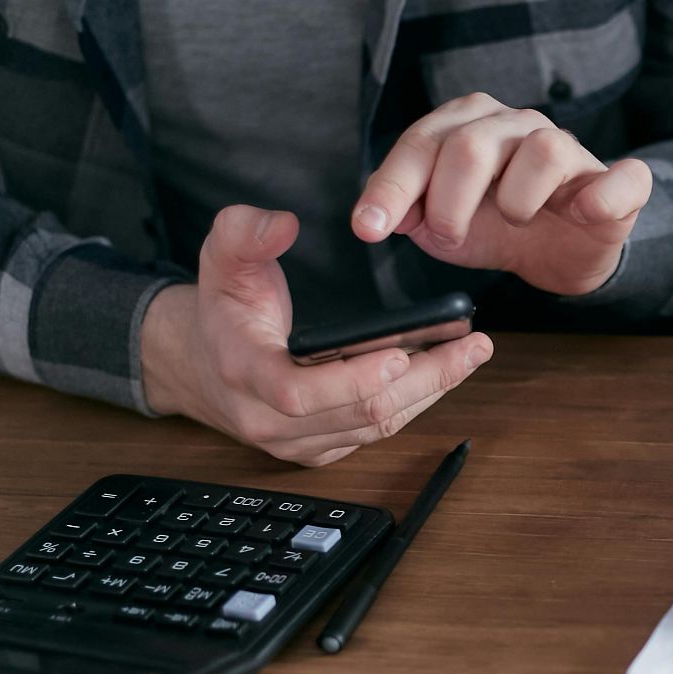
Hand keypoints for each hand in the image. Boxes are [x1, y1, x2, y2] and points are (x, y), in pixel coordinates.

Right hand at [141, 205, 492, 465]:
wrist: (202, 364)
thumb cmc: (222, 310)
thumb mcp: (220, 259)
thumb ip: (243, 233)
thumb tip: (282, 224)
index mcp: (246, 375)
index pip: (299, 394)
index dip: (352, 380)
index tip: (401, 354)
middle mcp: (270, 420)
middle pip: (359, 415)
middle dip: (423, 381)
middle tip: (470, 346)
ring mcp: (299, 442)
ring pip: (376, 428)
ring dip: (430, 392)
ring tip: (471, 354)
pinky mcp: (321, 449)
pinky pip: (376, 434)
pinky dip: (415, 403)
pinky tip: (444, 371)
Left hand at [350, 93, 652, 295]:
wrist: (559, 252)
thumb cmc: (497, 226)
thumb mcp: (441, 224)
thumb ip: (408, 212)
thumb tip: (383, 216)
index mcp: (470, 124)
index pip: (422, 143)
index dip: (392, 187)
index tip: (369, 228)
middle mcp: (518, 124)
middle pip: (472, 146)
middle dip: (448, 203)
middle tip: (450, 236)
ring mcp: (571, 149)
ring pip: (542, 151)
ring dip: (515, 201)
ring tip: (514, 221)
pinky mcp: (618, 183)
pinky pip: (621, 178)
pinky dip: (601, 197)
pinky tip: (581, 212)